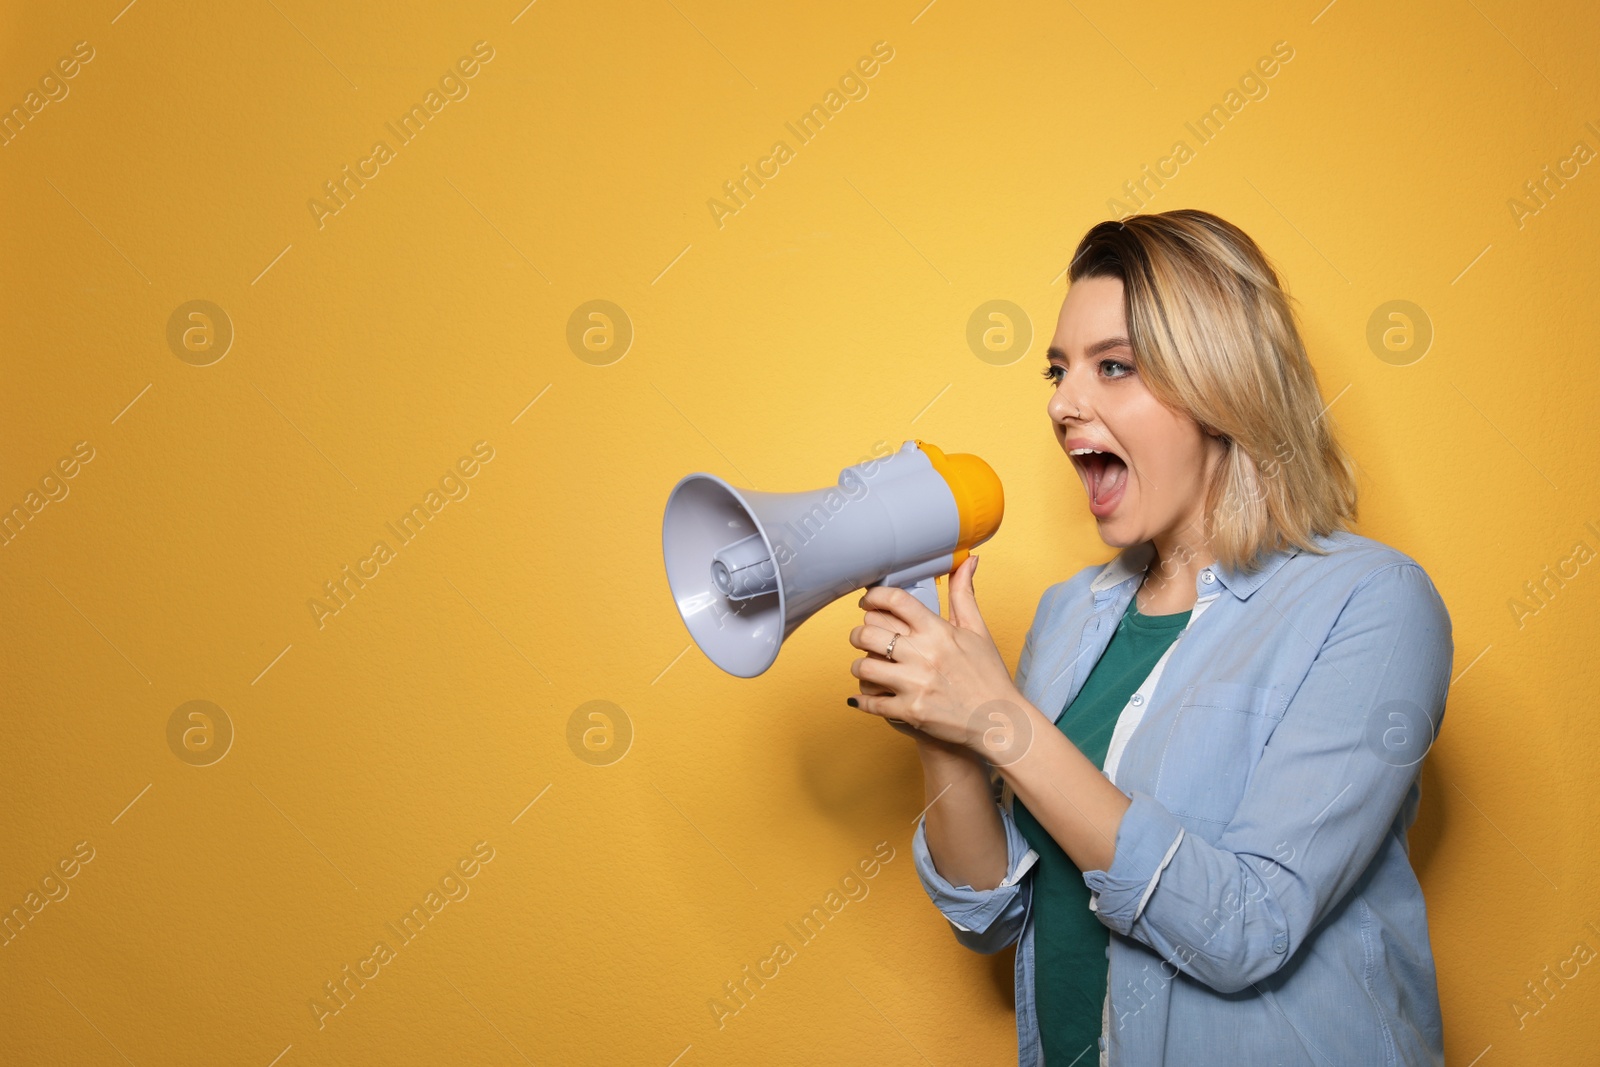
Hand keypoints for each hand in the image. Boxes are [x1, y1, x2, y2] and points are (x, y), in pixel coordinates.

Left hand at [846, 555, 1023, 753]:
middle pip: (868, 633)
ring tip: (866, 667)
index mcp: (937, 631)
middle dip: (859, 634)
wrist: (999, 721)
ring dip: (859, 666)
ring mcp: (914, 684)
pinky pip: (869, 702)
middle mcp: (923, 655)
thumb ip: (964, 594)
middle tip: (863, 638)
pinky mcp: (909, 711)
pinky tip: (863, 698)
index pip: (894, 601)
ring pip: (863, 667)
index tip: (867, 603)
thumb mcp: (978, 630)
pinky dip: (861, 700)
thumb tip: (969, 560)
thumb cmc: (988, 674)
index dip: (873, 597)